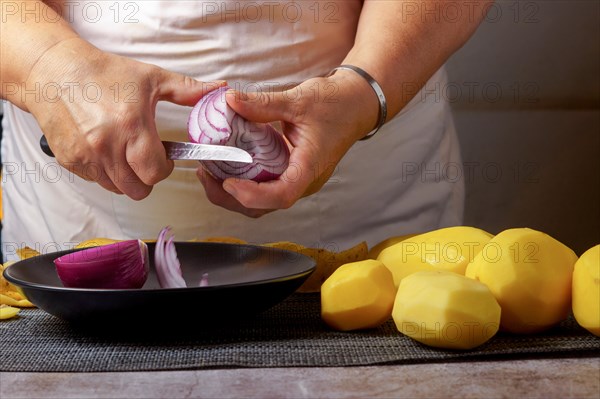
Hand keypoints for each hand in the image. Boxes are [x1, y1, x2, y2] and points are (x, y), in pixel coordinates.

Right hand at [26, 38, 223, 199]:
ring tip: (125, 153)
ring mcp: (85, 156)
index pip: (154, 173)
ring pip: (116, 188)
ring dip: (126, 177)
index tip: (164, 159)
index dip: (164, 169)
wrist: (54, 70)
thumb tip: (221, 90)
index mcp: (131, 127)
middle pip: (137, 189)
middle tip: (146, 158)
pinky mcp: (69, 160)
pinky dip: (104, 172)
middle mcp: (106, 146)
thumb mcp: (152, 78)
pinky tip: (104, 150)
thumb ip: (188, 90)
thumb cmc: (105, 73)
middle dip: (147, 178)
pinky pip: (95, 181)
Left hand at [196, 70, 378, 216]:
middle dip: (231, 198)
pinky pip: (265, 188)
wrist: (355, 105)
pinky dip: (243, 183)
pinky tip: (227, 166)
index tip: (229, 182)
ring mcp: (297, 180)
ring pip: (262, 203)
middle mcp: (303, 180)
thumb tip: (229, 100)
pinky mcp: (291, 174)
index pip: (282, 195)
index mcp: (309, 167)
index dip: (253, 195)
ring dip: (233, 195)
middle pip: (265, 207)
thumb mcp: (298, 100)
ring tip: (210, 172)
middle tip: (206, 175)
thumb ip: (262, 103)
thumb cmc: (335, 105)